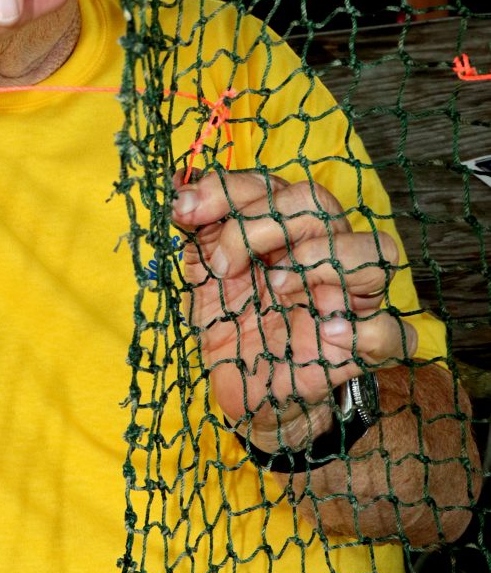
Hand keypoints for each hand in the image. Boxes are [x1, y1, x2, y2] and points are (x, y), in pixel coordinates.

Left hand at [171, 170, 418, 452]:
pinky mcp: (362, 347)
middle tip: (224, 264)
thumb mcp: (202, 273)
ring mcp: (348, 297)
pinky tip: (326, 331)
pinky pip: (393, 331)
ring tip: (277, 286)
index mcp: (282, 229)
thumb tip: (180, 185)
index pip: (270, 184)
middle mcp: (321, 251)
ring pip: (376, 249)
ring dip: (319, 258)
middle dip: (262, 222)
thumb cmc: (229, 320)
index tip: (184, 212)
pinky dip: (365, 328)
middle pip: (318, 203)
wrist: (241, 387)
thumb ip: (197, 230)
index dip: (227, 191)